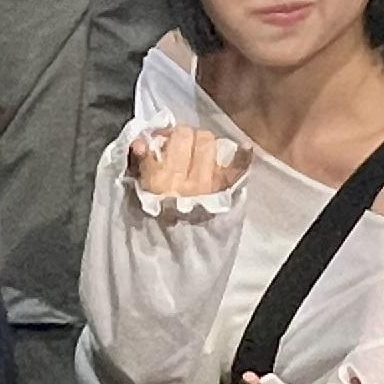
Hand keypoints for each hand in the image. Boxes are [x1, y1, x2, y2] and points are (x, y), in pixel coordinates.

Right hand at [128, 125, 251, 203]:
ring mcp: (209, 184)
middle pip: (191, 136)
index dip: (166, 133)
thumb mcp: (140, 191)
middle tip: (180, 144)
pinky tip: (244, 147)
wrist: (180, 249)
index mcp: (161, 180)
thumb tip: (140, 142)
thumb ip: (139, 164)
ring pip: (210, 144)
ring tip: (198, 151)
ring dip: (204, 143)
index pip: (172, 139)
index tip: (161, 139)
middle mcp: (186, 180)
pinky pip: (236, 169)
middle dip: (184, 136)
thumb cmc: (156, 214)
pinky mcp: (224, 190)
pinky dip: (241, 157)